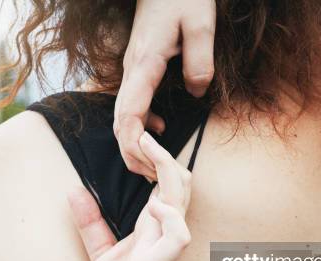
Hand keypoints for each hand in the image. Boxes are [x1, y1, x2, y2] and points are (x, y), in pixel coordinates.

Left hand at [68, 132, 191, 260]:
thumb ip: (91, 225)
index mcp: (152, 229)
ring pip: (180, 202)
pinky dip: (169, 216)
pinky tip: (153, 206)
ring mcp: (165, 250)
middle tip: (143, 136)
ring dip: (168, 173)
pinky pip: (177, 236)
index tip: (138, 140)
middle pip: (179, 185)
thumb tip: (73, 191)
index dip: (157, 161)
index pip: (165, 186)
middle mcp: (163, 234)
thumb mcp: (100, 256)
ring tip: (148, 152)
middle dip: (165, 157)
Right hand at [114, 0, 215, 179]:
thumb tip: (196, 93)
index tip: (150, 166)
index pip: (129, 114)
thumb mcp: (200, 25)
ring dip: (133, 143)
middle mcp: (132, 71)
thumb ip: (199, 63)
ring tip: (153, 165)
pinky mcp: (139, 69)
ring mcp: (132, 70)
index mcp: (144, 64)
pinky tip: (158, 132)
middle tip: (154, 177)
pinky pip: (131, 104)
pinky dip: (139, 126)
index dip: (134, 146)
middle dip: (132, 154)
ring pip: (122, 116)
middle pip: (120, 122)